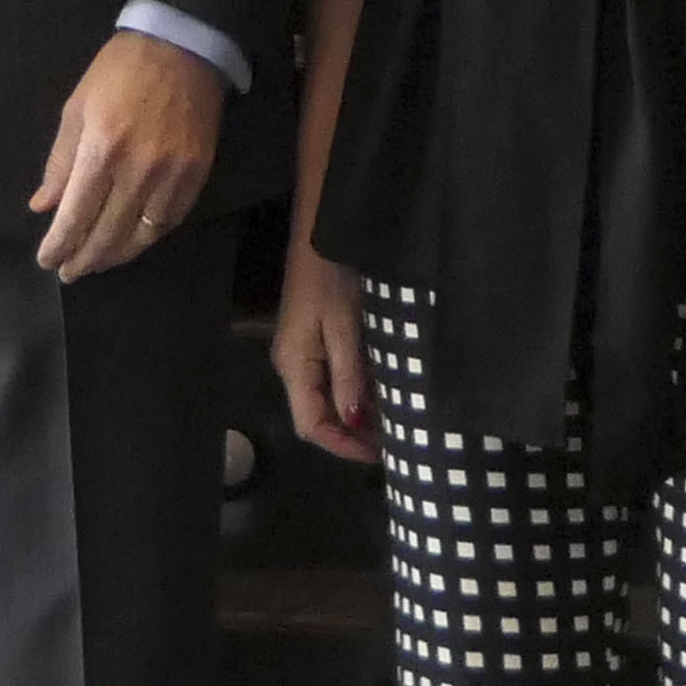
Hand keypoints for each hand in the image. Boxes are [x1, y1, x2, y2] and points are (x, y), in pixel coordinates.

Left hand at [31, 32, 219, 280]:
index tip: (47, 261)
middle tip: (69, 272)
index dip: (60, 244)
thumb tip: (43, 207)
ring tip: (96, 263)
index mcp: (101, 149)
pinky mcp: (198, 173)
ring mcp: (172, 174)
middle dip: (84, 259)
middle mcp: (138, 169)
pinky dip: (148, 237)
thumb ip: (60, 162)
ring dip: (116, 255)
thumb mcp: (76, 108)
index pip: (76, 214)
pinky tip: (132, 241)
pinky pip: (170, 220)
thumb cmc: (118, 73)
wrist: (181, 46)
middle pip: (108, 233)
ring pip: (142, 235)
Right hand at [272, 245, 377, 463]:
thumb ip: (347, 375)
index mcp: (293, 365)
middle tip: (393, 444)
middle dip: (352, 435)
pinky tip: (381, 392)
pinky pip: (332, 378)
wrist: (321, 228)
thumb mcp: (344, 325)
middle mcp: (292, 364)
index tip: (379, 456)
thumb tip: (352, 422)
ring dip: (356, 415)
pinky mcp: (314, 337)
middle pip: (316, 416)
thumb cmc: (331, 275)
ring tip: (393, 424)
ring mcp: (302, 350)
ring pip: (326, 398)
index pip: (311, 425)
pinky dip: (356, 391)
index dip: (342, 447)